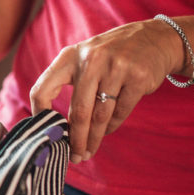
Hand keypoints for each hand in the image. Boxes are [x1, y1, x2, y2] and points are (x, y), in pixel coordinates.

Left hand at [30, 19, 180, 161]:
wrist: (155, 38)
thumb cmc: (110, 56)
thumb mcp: (85, 58)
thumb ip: (69, 81)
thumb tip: (55, 123)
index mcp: (69, 56)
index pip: (43, 88)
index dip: (39, 113)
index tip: (45, 131)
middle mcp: (91, 60)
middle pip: (78, 111)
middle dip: (76, 139)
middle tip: (74, 156)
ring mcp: (116, 68)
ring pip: (100, 115)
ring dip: (94, 138)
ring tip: (89, 151)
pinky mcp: (138, 77)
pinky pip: (120, 112)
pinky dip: (112, 125)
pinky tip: (107, 131)